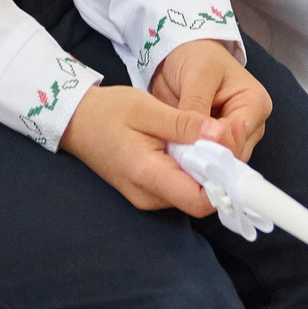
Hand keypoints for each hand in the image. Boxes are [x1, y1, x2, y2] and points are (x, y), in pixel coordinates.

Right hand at [60, 83, 219, 213]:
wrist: (76, 120)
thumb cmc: (108, 111)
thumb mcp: (147, 108)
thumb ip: (184, 123)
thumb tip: (221, 135)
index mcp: (148, 176)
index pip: (199, 201)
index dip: (223, 182)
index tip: (231, 151)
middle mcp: (148, 196)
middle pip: (199, 198)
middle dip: (216, 172)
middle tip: (223, 136)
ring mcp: (146, 196)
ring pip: (190, 193)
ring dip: (204, 170)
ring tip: (207, 136)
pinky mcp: (146, 190)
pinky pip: (178, 187)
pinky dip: (190, 170)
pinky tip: (190, 145)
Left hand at [149, 38, 270, 160]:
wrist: (182, 53)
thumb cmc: (196, 57)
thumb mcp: (197, 76)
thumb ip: (198, 107)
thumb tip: (204, 139)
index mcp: (255, 104)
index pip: (238, 138)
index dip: (214, 149)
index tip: (188, 153)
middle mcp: (251, 124)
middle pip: (233, 155)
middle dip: (206, 159)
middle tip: (178, 159)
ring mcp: (236, 136)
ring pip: (221, 162)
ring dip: (198, 162)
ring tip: (175, 157)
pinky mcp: (218, 143)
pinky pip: (209, 160)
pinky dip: (193, 160)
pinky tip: (177, 156)